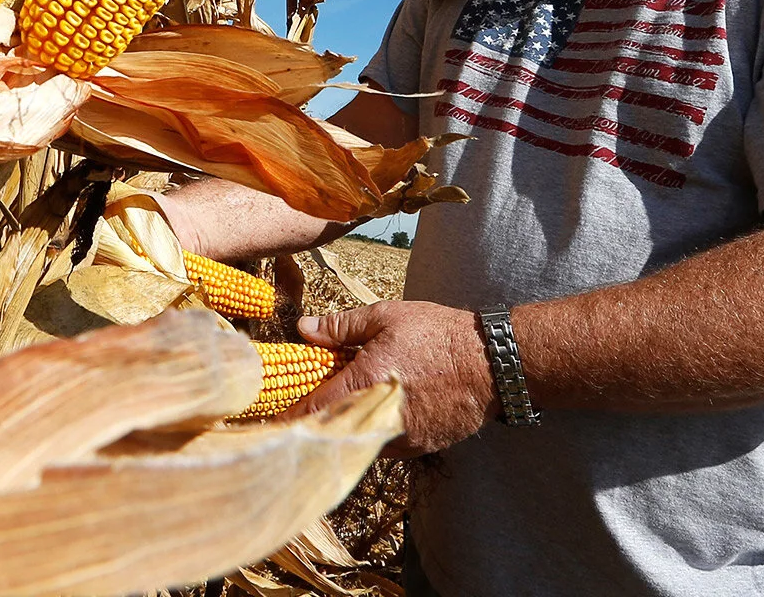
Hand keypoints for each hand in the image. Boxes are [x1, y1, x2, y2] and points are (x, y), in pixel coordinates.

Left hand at [289, 301, 494, 455]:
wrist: (493, 363)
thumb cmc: (439, 335)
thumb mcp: (387, 317)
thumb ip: (341, 327)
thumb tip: (304, 330)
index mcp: (365, 383)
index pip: (313, 409)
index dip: (288, 416)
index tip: (270, 419)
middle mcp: (379, 417)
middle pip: (333, 431)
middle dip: (315, 424)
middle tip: (298, 414)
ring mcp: (402, 437)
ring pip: (359, 440)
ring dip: (345, 428)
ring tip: (338, 408)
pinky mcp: (422, 447)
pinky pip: (385, 444)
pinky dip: (373, 431)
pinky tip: (373, 413)